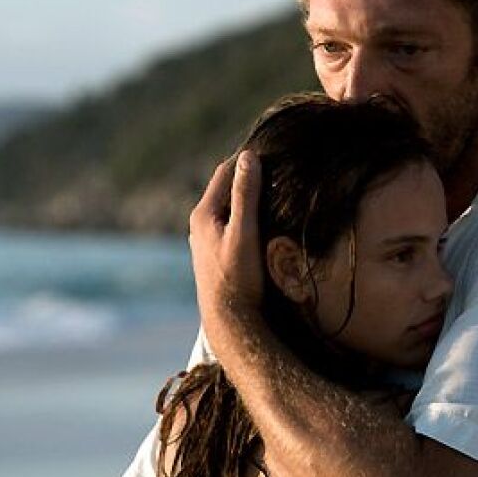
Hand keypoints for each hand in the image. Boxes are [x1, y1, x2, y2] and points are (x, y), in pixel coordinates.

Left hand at [189, 150, 264, 336]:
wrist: (230, 321)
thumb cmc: (238, 277)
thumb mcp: (245, 233)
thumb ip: (246, 195)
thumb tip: (248, 156)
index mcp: (203, 213)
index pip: (225, 171)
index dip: (248, 161)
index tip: (273, 155)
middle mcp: (199, 224)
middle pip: (226, 189)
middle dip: (248, 178)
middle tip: (278, 171)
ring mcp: (204, 239)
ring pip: (228, 208)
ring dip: (247, 199)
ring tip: (274, 194)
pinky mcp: (213, 253)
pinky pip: (229, 224)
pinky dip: (245, 217)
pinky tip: (262, 223)